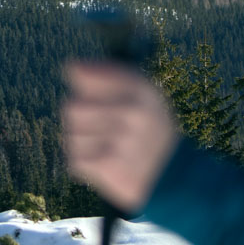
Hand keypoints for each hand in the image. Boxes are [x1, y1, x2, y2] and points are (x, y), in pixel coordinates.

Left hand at [61, 60, 180, 213]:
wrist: (172, 177)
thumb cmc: (148, 129)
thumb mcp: (144, 96)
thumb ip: (110, 76)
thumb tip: (72, 67)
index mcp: (141, 89)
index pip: (85, 75)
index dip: (79, 80)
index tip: (83, 87)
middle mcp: (133, 111)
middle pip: (72, 107)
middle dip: (78, 118)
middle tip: (96, 125)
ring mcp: (122, 141)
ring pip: (71, 136)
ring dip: (81, 143)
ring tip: (103, 147)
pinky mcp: (111, 167)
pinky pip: (75, 160)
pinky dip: (84, 164)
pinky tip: (103, 162)